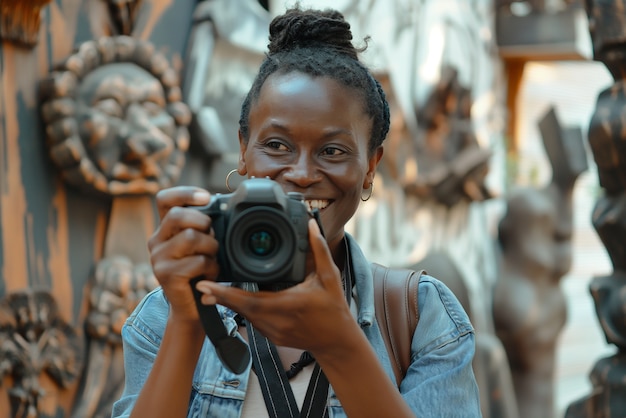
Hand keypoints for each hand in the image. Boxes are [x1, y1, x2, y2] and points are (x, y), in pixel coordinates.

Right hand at [148, 186, 219, 322]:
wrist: (192, 307)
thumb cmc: (200, 272)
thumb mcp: (201, 244)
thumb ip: (203, 226)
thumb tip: (218, 207)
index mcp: (164, 229)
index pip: (165, 199)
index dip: (185, 193)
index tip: (207, 197)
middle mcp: (156, 241)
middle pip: (178, 216)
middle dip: (203, 223)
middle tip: (212, 238)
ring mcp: (158, 258)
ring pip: (191, 237)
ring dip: (211, 247)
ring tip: (212, 258)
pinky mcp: (165, 275)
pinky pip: (197, 261)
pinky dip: (212, 267)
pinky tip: (210, 274)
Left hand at [194, 219, 354, 353]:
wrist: (337, 342)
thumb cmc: (334, 309)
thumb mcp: (329, 277)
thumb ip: (319, 250)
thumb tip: (311, 225)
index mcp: (288, 304)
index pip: (250, 300)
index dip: (226, 293)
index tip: (206, 286)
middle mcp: (277, 321)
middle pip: (240, 308)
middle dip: (219, 296)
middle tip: (201, 286)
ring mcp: (273, 332)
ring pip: (244, 316)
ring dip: (229, 303)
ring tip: (211, 291)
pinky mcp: (272, 337)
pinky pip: (252, 322)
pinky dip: (242, 310)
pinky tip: (234, 301)